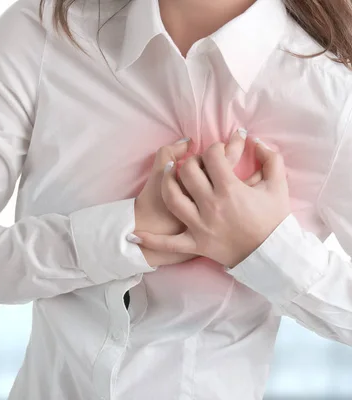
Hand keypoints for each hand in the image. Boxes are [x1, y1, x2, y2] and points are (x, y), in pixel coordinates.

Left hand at [132, 138, 289, 267]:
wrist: (273, 255)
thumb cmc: (275, 220)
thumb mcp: (278, 186)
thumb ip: (271, 159)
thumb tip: (255, 141)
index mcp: (230, 189)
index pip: (212, 157)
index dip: (214, 148)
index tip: (218, 151)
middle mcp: (211, 205)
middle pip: (188, 172)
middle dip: (191, 161)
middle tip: (196, 162)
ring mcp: (200, 226)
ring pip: (173, 198)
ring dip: (166, 182)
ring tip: (167, 172)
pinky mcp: (195, 244)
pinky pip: (169, 244)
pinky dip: (151, 240)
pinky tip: (135, 235)